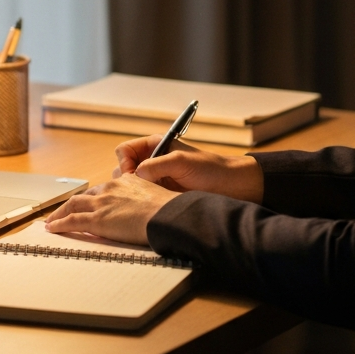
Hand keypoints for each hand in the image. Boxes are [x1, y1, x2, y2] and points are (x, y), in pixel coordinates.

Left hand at [44, 174, 177, 244]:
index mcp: (127, 182)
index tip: (89, 203)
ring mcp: (102, 203)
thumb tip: (153, 212)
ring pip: (73, 205)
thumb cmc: (169, 210)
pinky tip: (53, 229)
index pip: (104, 189)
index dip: (94, 197)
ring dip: (60, 213)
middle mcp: (111, 189)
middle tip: (63, 211)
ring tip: (52, 221)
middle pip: (85, 195)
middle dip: (71, 204)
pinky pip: (72, 221)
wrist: (168, 215)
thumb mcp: (158, 197)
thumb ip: (149, 201)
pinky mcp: (97, 220)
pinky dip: (60, 224)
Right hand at [113, 135, 263, 202]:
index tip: (133, 175)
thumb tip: (135, 176)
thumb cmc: (210, 169)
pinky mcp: (160, 196)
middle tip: (139, 190)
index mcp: (155, 146)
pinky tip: (151, 207)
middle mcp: (152, 161)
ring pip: (130, 186)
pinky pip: (141, 199)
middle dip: (126, 180)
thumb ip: (156, 165)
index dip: (124, 162)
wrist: (232, 187)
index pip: (124, 150)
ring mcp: (156, 180)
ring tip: (146, 199)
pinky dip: (141, 203)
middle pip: (123, 169)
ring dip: (133, 193)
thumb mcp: (181, 162)